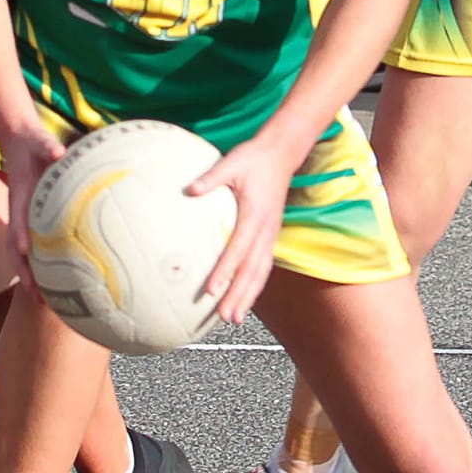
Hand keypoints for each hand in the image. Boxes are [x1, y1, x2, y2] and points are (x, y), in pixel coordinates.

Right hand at [0, 124, 69, 291]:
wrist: (21, 141)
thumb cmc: (33, 143)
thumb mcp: (40, 141)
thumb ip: (48, 147)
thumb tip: (59, 153)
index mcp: (20, 196)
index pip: (17, 220)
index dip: (18, 236)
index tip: (23, 252)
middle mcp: (19, 213)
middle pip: (15, 249)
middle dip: (23, 272)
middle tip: (36, 296)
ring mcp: (24, 220)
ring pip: (22, 254)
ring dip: (30, 277)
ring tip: (44, 302)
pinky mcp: (33, 221)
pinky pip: (35, 247)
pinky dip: (41, 266)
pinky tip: (57, 282)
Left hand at [189, 129, 299, 326]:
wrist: (282, 153)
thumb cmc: (254, 157)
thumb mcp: (231, 162)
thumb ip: (210, 178)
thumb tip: (189, 190)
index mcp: (255, 215)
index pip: (238, 249)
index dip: (225, 271)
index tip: (211, 289)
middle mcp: (266, 230)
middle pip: (252, 270)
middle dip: (239, 295)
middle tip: (226, 316)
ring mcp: (270, 235)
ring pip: (260, 273)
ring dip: (248, 297)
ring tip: (234, 319)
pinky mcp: (270, 236)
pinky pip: (262, 265)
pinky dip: (254, 285)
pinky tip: (243, 299)